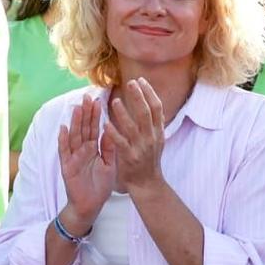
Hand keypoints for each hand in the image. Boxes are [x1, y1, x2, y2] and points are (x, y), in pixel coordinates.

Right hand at [57, 94, 114, 228]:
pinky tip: (63, 128)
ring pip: (74, 136)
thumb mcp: (109, 166)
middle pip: (83, 128)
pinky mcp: (67, 166)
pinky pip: (65, 151)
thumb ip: (109, 149)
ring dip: (75, 122)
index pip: (94, 128)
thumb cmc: (99, 186)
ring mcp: (73, 157)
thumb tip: (111, 130)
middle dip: (85, 113)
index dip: (95, 115)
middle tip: (87, 97)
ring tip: (77, 108)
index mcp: (93, 149)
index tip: (98, 100)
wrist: (90, 206)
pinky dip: (63, 140)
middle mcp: (82, 150)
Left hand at [104, 80, 167, 195]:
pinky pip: (121, 142)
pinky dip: (113, 132)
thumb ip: (154, 122)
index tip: (141, 80)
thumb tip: (152, 101)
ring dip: (124, 113)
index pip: (157, 108)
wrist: (148, 183)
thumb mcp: (157, 139)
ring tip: (114, 101)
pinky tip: (105, 123)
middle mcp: (152, 137)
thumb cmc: (149, 159)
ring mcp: (142, 147)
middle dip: (139, 97)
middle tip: (130, 82)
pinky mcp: (130, 157)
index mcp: (158, 131)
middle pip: (146, 113)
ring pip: (133, 127)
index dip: (149, 93)